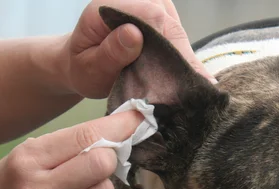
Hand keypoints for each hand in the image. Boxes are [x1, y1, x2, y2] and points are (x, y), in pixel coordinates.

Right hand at [0, 110, 143, 188]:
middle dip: (107, 159)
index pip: (85, 138)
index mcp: (27, 161)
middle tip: (97, 162)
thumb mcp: (28, 154)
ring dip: (99, 187)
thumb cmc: (10, 182)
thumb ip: (69, 144)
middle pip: (102, 165)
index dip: (118, 127)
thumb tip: (121, 132)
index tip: (137, 117)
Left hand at [61, 0, 215, 98]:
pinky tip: (183, 77)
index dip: (172, 48)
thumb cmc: (83, 68)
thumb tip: (134, 34)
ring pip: (176, 29)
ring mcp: (147, 4)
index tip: (185, 79)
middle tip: (197, 90)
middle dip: (181, 57)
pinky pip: (176, 34)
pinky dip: (180, 56)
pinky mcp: (158, 15)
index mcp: (109, 6)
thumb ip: (110, 53)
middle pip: (169, 22)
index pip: (152, 17)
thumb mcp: (89, 68)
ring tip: (189, 88)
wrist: (82, 64)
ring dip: (182, 58)